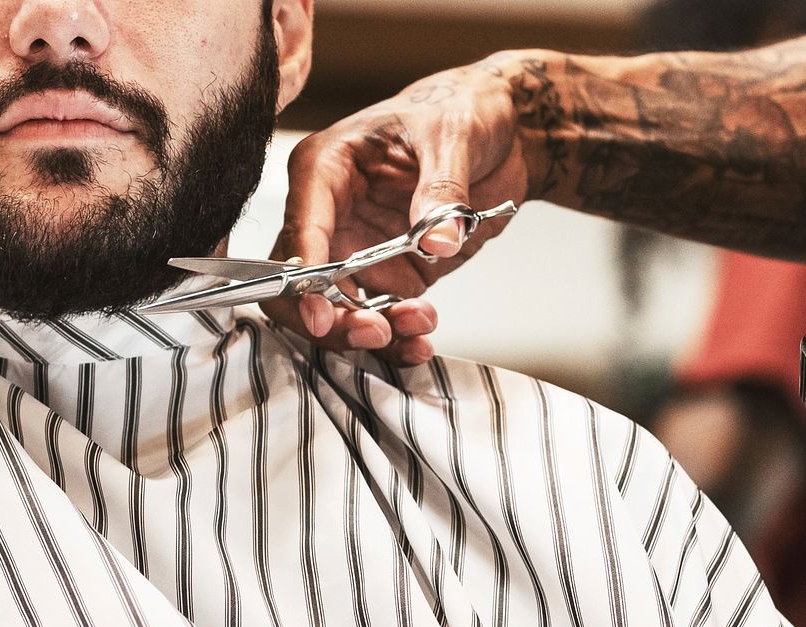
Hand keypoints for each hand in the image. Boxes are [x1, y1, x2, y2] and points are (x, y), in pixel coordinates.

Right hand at [261, 53, 529, 364]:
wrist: (505, 132)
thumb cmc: (462, 110)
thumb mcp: (454, 136)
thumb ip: (442, 191)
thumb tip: (435, 240)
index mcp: (328, 167)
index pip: (300, 227)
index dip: (303, 276)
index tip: (321, 314)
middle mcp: (333, 213)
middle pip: (301, 283)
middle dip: (331, 317)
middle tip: (375, 332)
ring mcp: (359, 249)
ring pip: (337, 309)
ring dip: (369, 333)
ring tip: (416, 330)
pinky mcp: (390, 273)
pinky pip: (380, 315)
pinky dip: (398, 336)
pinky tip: (421, 338)